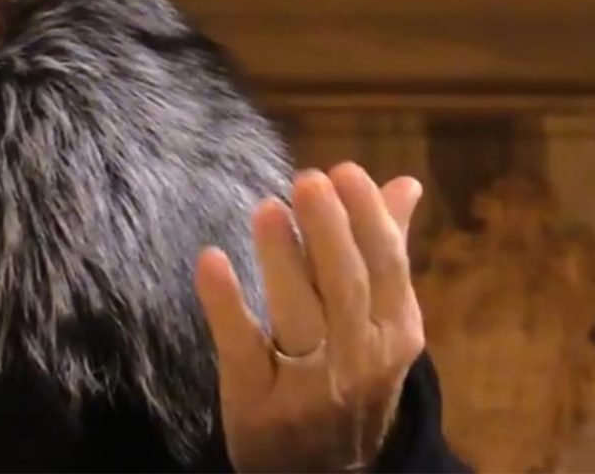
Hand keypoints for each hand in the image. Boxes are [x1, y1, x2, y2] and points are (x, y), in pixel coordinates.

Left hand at [194, 163, 425, 472]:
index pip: (387, 268)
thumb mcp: (381, 325)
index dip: (368, 219)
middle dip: (329, 231)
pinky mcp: (257, 400)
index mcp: (395, 331)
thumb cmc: (350, 378)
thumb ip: (387, 251)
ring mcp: (309, 384)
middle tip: (307, 178)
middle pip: (345, 287)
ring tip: (267, 207)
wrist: (323, 472)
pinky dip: (226, 303)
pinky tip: (211, 259)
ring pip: (299, 315)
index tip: (344, 171)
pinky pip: (242, 347)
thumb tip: (404, 183)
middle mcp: (359, 358)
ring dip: (283, 259)